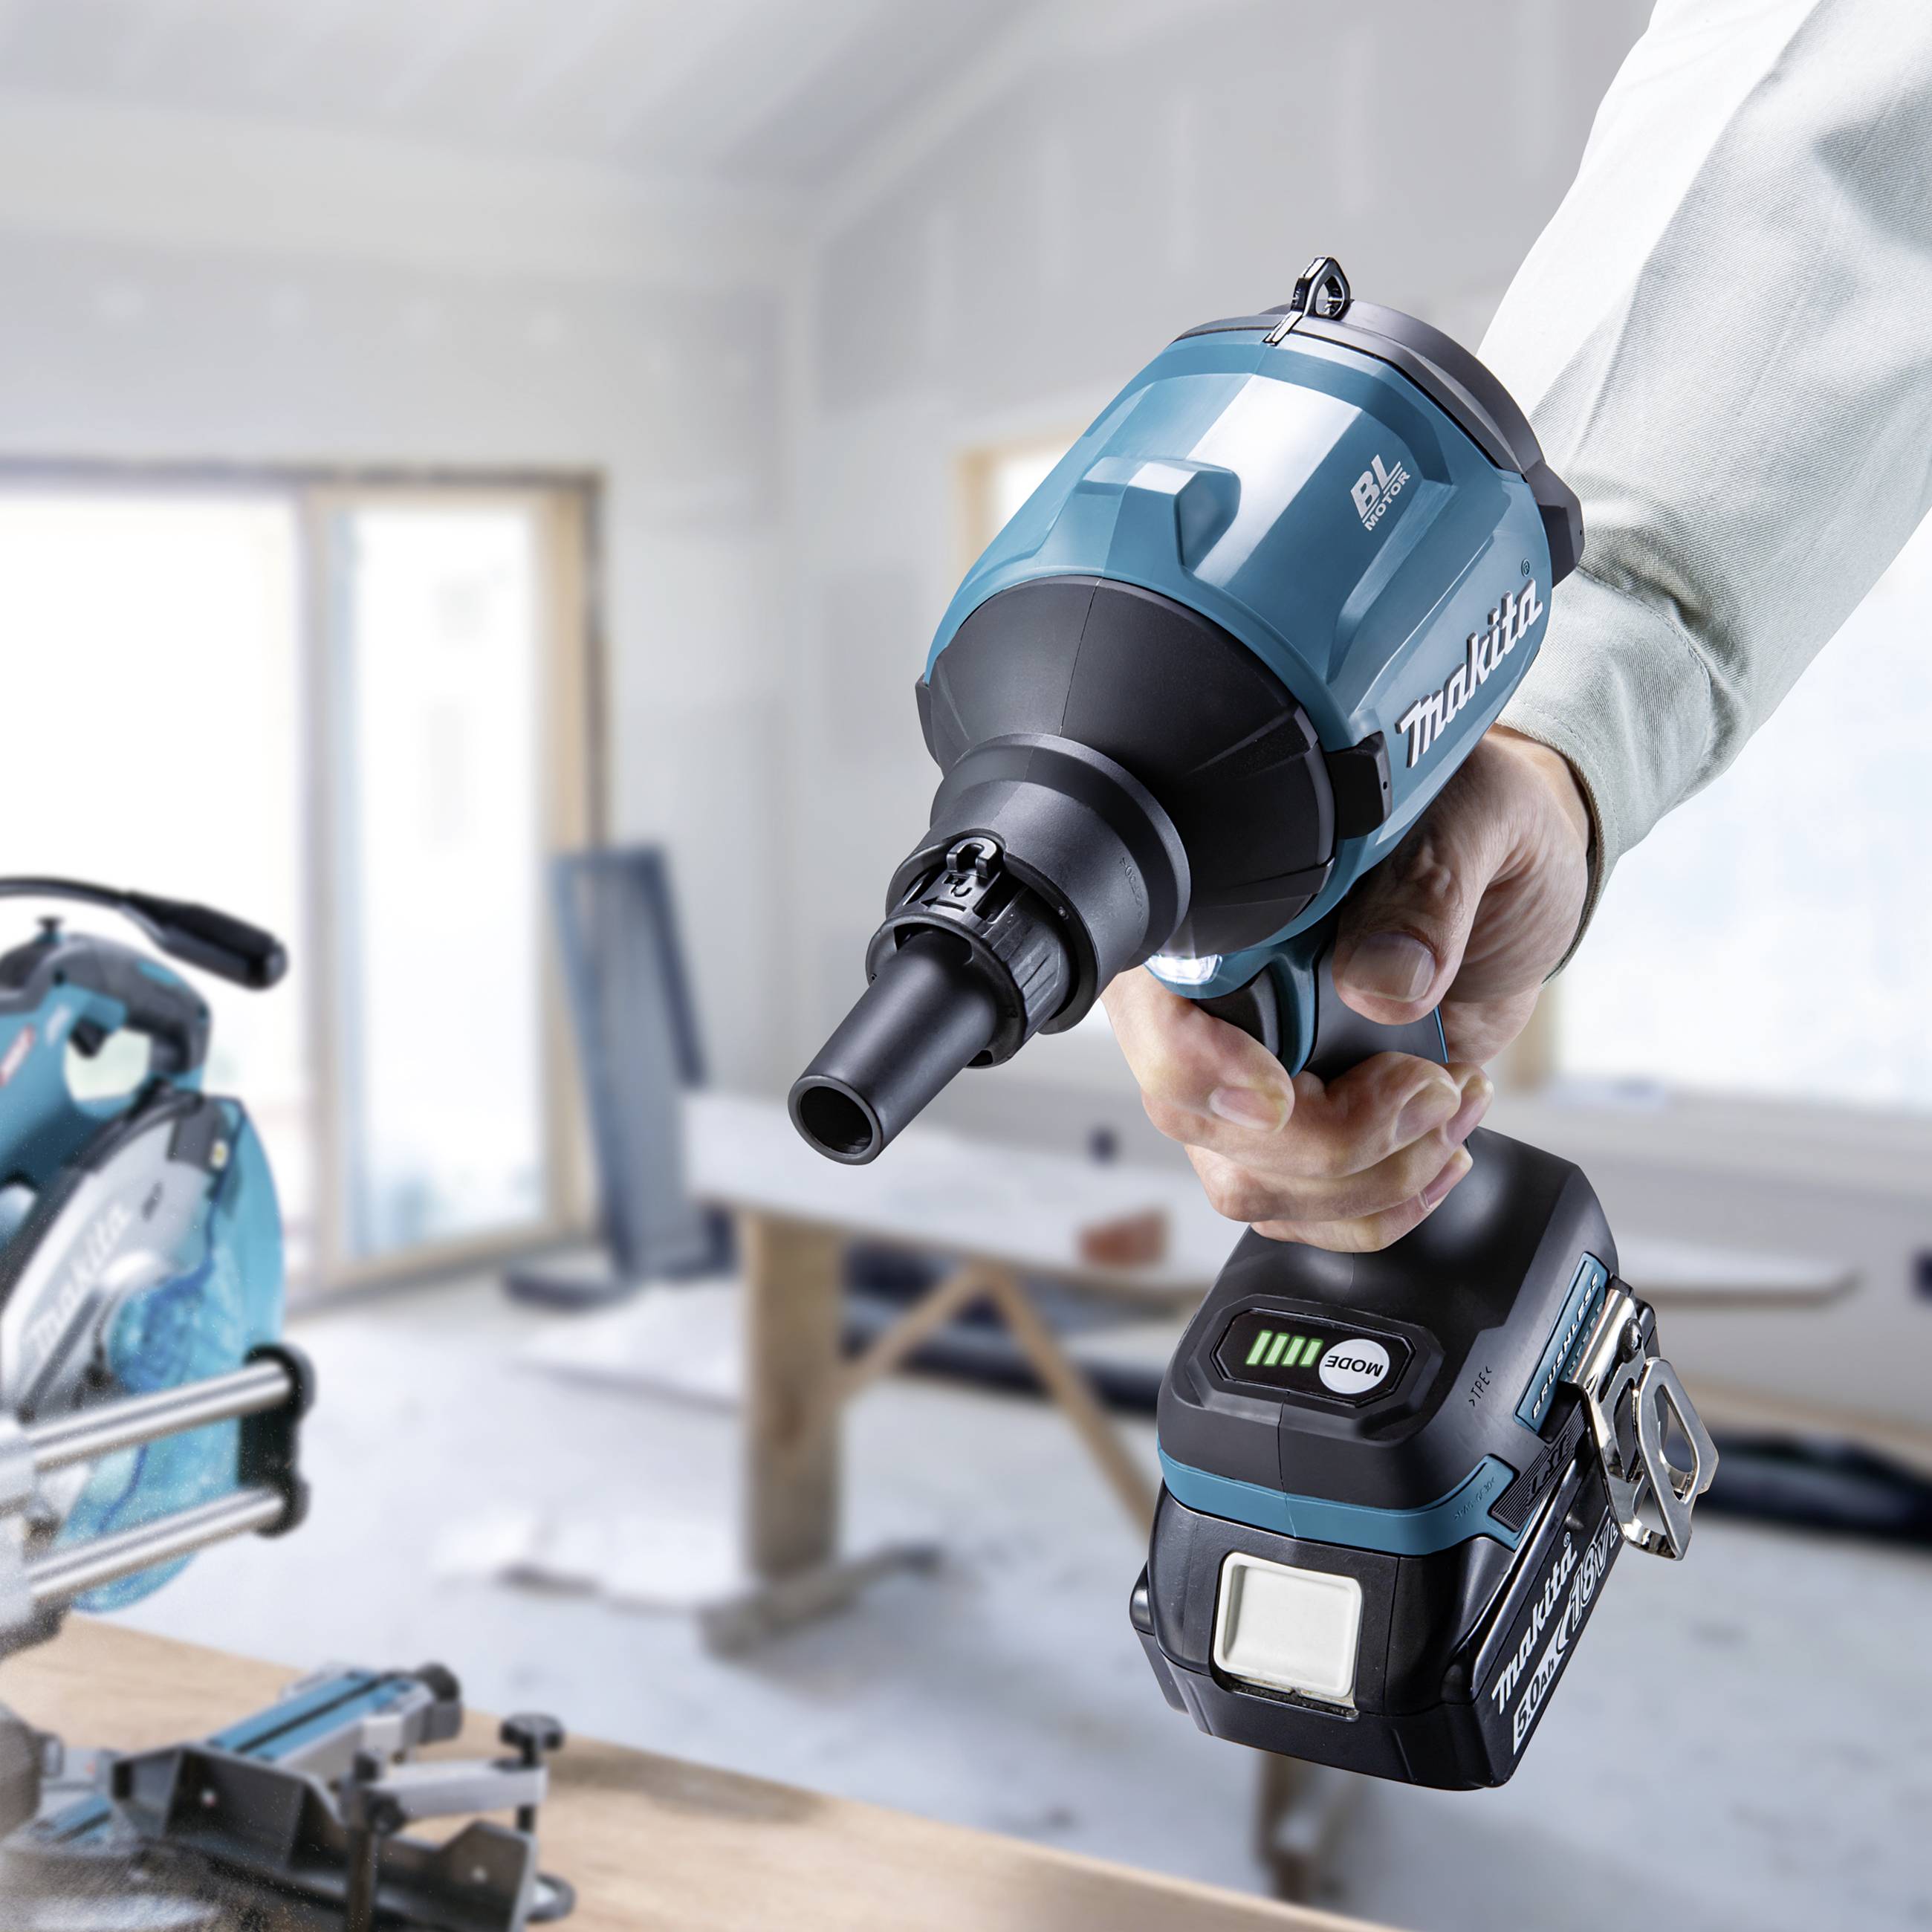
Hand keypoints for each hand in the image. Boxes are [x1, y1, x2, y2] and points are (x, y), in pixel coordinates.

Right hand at [1102, 727, 1590, 1250]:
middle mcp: (1209, 1003)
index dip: (1199, 1070)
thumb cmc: (1477, 825)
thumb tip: (1379, 981)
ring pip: (1250, 1184)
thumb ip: (1425, 888)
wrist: (1519, 879)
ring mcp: (1249, 1074)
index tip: (1282, 1092)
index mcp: (1211, 914)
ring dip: (1367, 1177)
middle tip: (1427, 1085)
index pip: (1152, 1013)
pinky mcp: (1304, 1129)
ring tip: (1450, 1103)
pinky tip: (1440, 1149)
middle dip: (1324, 1138)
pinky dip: (1384, 1205)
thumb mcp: (1472, 821)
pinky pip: (1305, 1213)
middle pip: (1198, 1121)